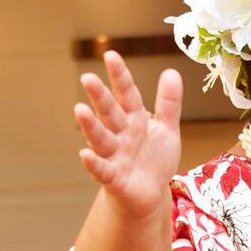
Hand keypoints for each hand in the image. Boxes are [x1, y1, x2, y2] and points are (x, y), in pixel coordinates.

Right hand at [74, 52, 183, 217]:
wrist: (150, 195)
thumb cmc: (154, 160)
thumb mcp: (167, 129)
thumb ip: (168, 103)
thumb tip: (171, 71)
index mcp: (134, 119)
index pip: (126, 94)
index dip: (120, 76)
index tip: (111, 55)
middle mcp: (121, 134)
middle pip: (110, 113)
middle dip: (100, 96)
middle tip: (88, 77)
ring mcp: (115, 156)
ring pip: (101, 138)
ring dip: (90, 126)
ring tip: (79, 110)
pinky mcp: (113, 179)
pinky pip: (102, 170)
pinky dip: (93, 163)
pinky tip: (84, 154)